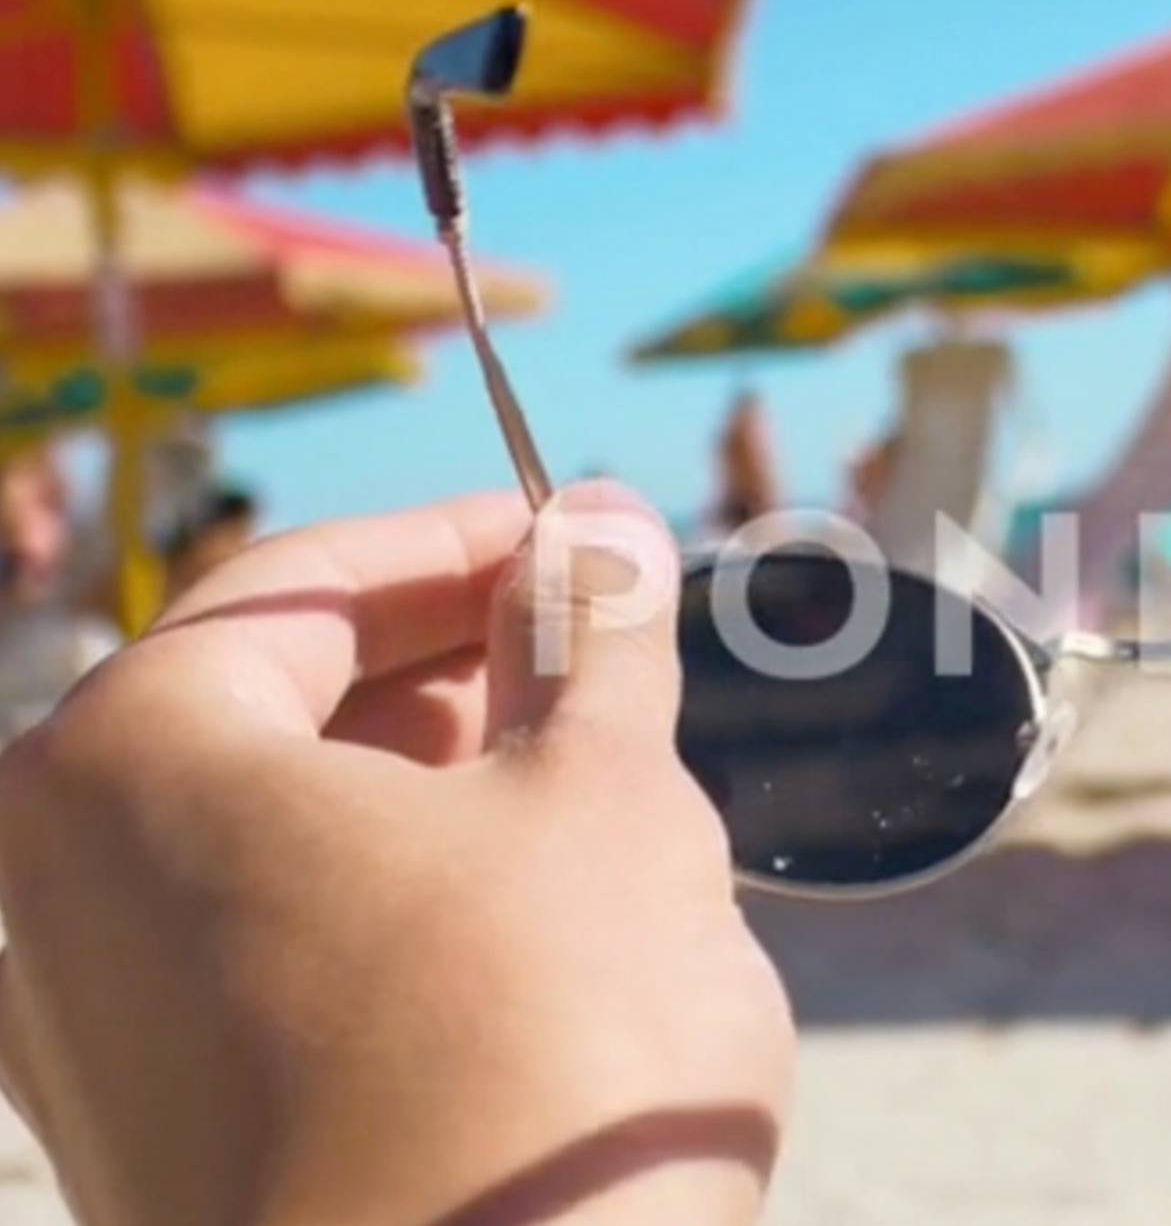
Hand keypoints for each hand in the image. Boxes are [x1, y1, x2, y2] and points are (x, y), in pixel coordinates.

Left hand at [0, 483, 791, 1225]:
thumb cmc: (540, 1051)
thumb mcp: (603, 793)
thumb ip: (596, 637)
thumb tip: (610, 522)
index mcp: (128, 762)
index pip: (301, 586)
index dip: (464, 541)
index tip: (580, 537)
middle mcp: (54, 898)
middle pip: (272, 713)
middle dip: (450, 670)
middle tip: (594, 656)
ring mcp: (87, 1045)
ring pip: (276, 846)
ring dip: (432, 793)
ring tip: (583, 788)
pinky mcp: (153, 1151)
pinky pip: (269, 964)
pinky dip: (392, 909)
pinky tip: (525, 932)